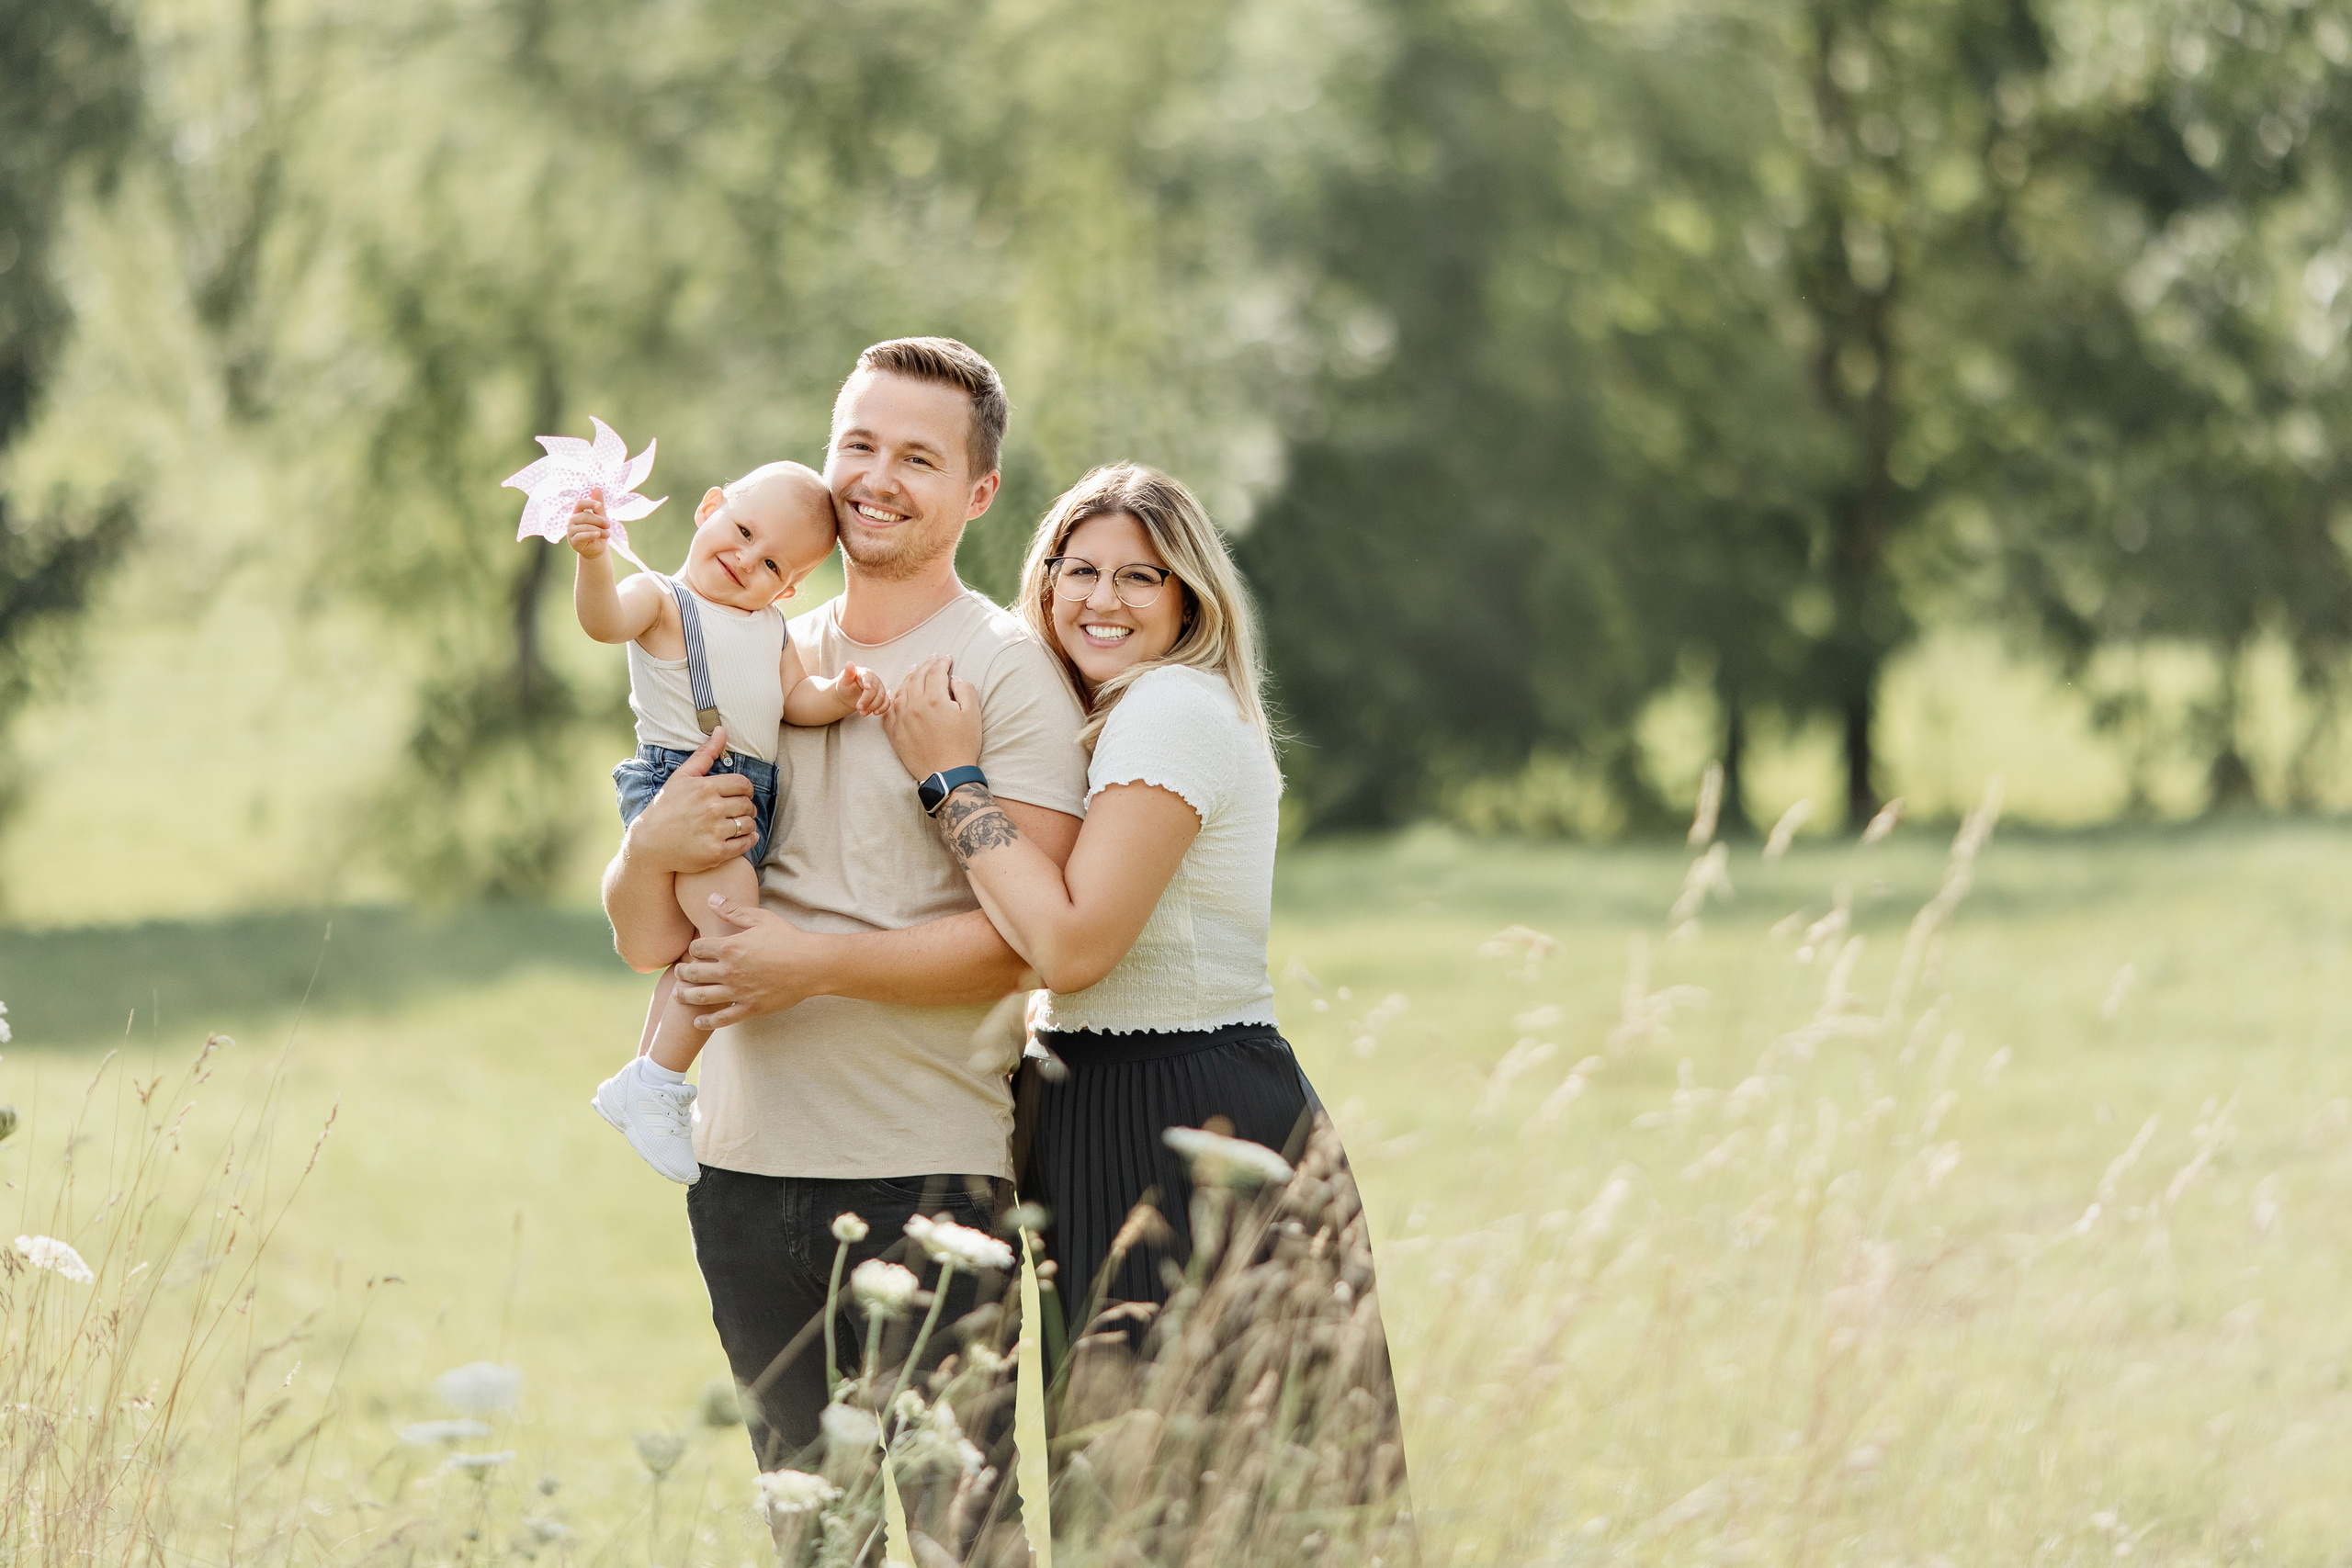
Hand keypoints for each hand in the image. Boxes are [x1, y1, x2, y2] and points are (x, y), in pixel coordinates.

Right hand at [567, 488, 611, 557]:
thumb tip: (596, 488)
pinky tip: (597, 534)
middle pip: (585, 516)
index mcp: (578, 512)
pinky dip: (591, 534)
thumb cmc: (597, 530)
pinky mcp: (573, 541)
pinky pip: (582, 536)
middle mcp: (572, 520)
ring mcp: (571, 531)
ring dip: (600, 530)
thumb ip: (598, 504)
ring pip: (586, 526)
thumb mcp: (600, 517)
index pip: (580, 504)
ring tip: (607, 534)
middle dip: (599, 520)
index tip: (599, 505)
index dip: (589, 503)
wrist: (596, 548)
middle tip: (608, 525)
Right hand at [623, 725, 757, 872]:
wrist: (649, 843)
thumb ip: (704, 754)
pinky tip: (743, 837)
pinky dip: (749, 840)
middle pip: (747, 804)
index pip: (743, 784)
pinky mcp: (715, 853)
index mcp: (704, 788)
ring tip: (739, 823)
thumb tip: (721, 729)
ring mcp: (714, 832)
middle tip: (739, 810)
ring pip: (748, 824)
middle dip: (746, 806)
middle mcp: (711, 809)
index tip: (741, 794)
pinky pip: (745, 844)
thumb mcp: (681, 777)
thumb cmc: (665, 807)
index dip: (746, 789)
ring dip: (748, 823)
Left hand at [674, 892, 824, 1027]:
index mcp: (730, 947)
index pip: (697, 948)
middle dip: (683, 972)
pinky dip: (707, 1022)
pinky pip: (722, 1018)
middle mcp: (729, 971)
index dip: (693, 948)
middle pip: (694, 973)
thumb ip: (733, 910)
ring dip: (685, 996)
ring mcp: (738, 992)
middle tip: (678, 972)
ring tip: (678, 995)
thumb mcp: (761, 918)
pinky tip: (697, 1021)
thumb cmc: (788, 938)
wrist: (812, 965)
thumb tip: (711, 898)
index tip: (695, 950)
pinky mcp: (749, 1008)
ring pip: (701, 996)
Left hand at [839, 662, 890, 717]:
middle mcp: (875, 680)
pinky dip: (882, 708)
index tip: (866, 688)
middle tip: (858, 708)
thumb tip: (849, 663)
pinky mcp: (883, 697)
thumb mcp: (844, 680)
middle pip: (875, 690)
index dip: (867, 681)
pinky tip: (875, 713)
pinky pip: (887, 703)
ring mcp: (880, 689)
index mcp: (865, 673)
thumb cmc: (845, 685)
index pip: (867, 676)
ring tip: (862, 713)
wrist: (848, 695)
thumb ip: (847, 672)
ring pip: (881, 698)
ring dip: (872, 706)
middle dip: (867, 700)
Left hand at [880, 655, 982, 780]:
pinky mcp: (895, 732)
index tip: (948, 659)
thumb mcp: (973, 715)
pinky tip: (895, 691)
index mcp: (934, 699)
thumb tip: (955, 679)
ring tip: (915, 669)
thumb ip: (965, 691)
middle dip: (927, 665)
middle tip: (934, 659)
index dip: (942, 663)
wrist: (947, 774)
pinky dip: (893, 696)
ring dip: (910, 676)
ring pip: (902, 689)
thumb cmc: (963, 745)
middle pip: (917, 677)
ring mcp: (901, 718)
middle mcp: (914, 705)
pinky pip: (889, 709)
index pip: (936, 672)